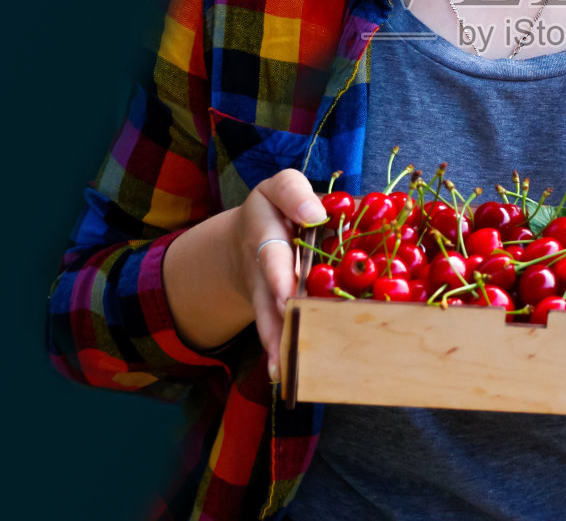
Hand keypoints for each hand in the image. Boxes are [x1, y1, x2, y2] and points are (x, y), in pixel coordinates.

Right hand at [230, 170, 327, 381]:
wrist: (249, 238)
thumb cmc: (277, 210)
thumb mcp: (280, 188)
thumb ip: (294, 194)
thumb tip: (316, 213)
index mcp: (264, 233)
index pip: (271, 252)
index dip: (279, 275)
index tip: (287, 296)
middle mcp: (260, 269)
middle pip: (267, 298)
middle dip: (277, 319)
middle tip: (288, 342)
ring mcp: (264, 295)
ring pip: (269, 323)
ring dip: (278, 345)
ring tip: (285, 370)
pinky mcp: (273, 312)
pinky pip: (275, 333)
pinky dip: (280, 354)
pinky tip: (287, 377)